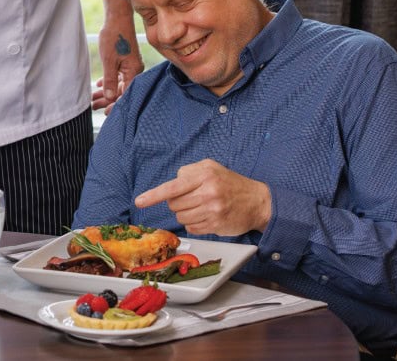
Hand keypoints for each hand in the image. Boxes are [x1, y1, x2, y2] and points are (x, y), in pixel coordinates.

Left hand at [92, 0, 143, 110]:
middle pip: (122, 90)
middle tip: (94, 107)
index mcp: (134, 72)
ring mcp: (130, 65)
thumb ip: (110, 80)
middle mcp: (135, 70)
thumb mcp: (109, 61)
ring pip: (118, 83)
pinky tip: (100, 86)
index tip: (105, 113)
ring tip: (94, 99)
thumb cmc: (114, 37)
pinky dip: (109, 81)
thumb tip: (110, 98)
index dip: (115, 105)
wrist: (117, 17)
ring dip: (106, 91)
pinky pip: (118, 75)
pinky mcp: (126, 60)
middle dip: (108, 100)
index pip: (126, 94)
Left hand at [134, 159, 272, 235]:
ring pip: (181, 217)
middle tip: (192, 198)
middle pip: (174, 204)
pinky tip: (206, 216)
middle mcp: (208, 193)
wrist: (257, 202)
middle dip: (177, 202)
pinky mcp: (216, 226)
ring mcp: (212, 211)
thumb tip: (171, 186)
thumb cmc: (230, 183)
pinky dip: (194, 223)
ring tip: (200, 206)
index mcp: (204, 175)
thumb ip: (188, 172)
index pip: (172, 187)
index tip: (139, 201)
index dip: (154, 195)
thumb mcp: (211, 167)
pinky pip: (191, 228)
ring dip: (185, 213)